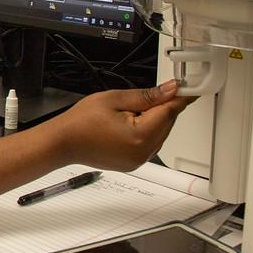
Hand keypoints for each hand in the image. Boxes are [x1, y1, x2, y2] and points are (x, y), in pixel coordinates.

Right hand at [45, 80, 194, 171]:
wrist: (62, 143)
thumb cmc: (80, 123)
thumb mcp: (114, 99)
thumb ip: (146, 96)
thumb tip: (170, 90)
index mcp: (140, 136)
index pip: (170, 112)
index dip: (180, 97)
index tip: (189, 89)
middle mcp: (143, 152)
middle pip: (166, 124)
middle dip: (162, 107)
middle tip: (146, 95)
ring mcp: (139, 160)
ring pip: (159, 134)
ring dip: (153, 120)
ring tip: (126, 112)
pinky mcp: (133, 163)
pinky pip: (150, 144)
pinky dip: (146, 131)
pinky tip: (128, 123)